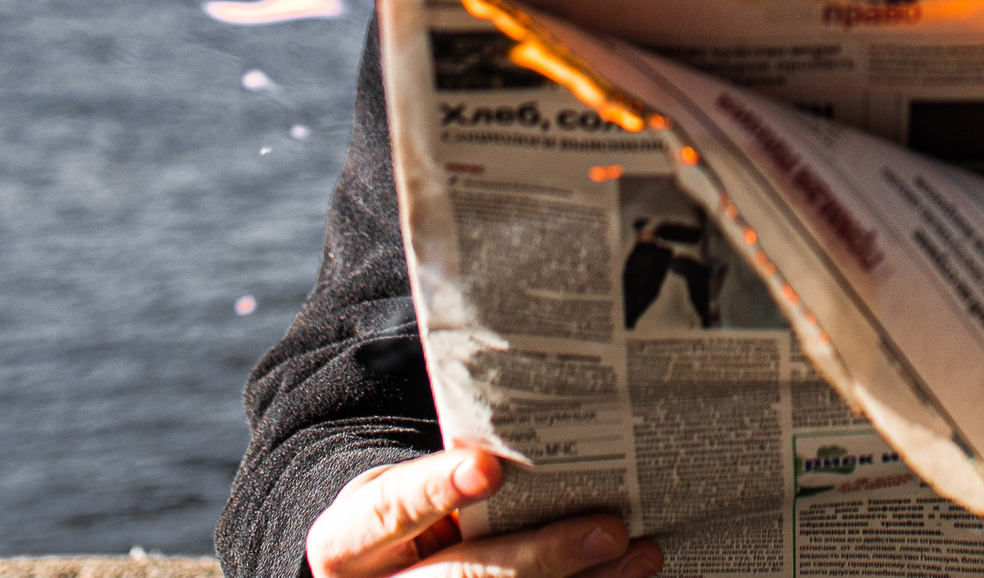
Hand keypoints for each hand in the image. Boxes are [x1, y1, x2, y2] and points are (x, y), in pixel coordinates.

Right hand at [307, 445, 663, 577]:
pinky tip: (625, 576)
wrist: (378, 573)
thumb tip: (543, 421)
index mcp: (345, 543)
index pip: (388, 510)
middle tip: (608, 530)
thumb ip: (452, 473)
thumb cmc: (401, 517)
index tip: (490, 467)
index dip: (436, 489)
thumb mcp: (399, 493)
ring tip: (638, 552)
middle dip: (540, 555)